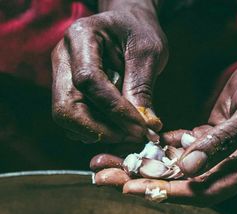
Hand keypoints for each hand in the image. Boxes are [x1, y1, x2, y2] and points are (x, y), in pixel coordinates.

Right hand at [51, 9, 167, 142]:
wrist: (127, 26)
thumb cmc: (139, 33)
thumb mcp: (149, 54)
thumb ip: (142, 88)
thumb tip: (145, 126)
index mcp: (81, 36)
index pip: (88, 81)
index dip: (114, 110)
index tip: (140, 127)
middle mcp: (63, 57)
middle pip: (66, 106)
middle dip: (100, 129)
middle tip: (132, 136)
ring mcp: (62, 76)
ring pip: (68, 118)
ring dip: (99, 133)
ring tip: (130, 132)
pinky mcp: (68, 91)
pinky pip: (75, 120)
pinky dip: (96, 131)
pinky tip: (120, 128)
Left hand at [122, 51, 236, 205]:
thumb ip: (223, 141)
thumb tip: (190, 170)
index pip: (204, 192)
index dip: (169, 193)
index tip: (133, 189)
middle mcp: (233, 165)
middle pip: (184, 181)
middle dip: (145, 179)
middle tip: (106, 177)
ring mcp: (222, 150)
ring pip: (179, 163)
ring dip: (145, 161)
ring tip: (109, 160)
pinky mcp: (214, 133)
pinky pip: (184, 143)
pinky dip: (162, 144)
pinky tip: (138, 143)